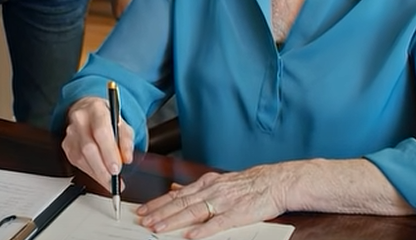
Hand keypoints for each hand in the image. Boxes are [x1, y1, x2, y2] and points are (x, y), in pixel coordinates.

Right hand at [61, 96, 134, 192]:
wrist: (88, 111)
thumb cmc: (106, 119)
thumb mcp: (122, 124)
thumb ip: (126, 140)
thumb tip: (126, 158)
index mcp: (96, 109)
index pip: (101, 131)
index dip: (109, 152)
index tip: (116, 168)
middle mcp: (80, 119)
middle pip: (88, 148)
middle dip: (102, 168)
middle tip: (114, 180)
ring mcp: (71, 132)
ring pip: (81, 158)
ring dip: (97, 173)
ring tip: (110, 181)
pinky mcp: (67, 145)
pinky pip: (77, 163)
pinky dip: (91, 172)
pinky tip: (100, 174)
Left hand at [137, 164, 288, 237]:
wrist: (272, 182)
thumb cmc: (245, 185)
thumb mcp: (216, 181)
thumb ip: (194, 188)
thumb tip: (174, 188)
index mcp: (205, 183)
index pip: (176, 194)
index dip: (158, 203)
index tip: (143, 210)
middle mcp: (210, 191)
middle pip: (180, 203)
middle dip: (159, 212)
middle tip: (144, 220)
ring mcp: (222, 202)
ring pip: (193, 211)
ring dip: (173, 220)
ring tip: (158, 227)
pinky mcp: (236, 214)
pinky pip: (217, 224)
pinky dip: (203, 230)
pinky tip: (191, 236)